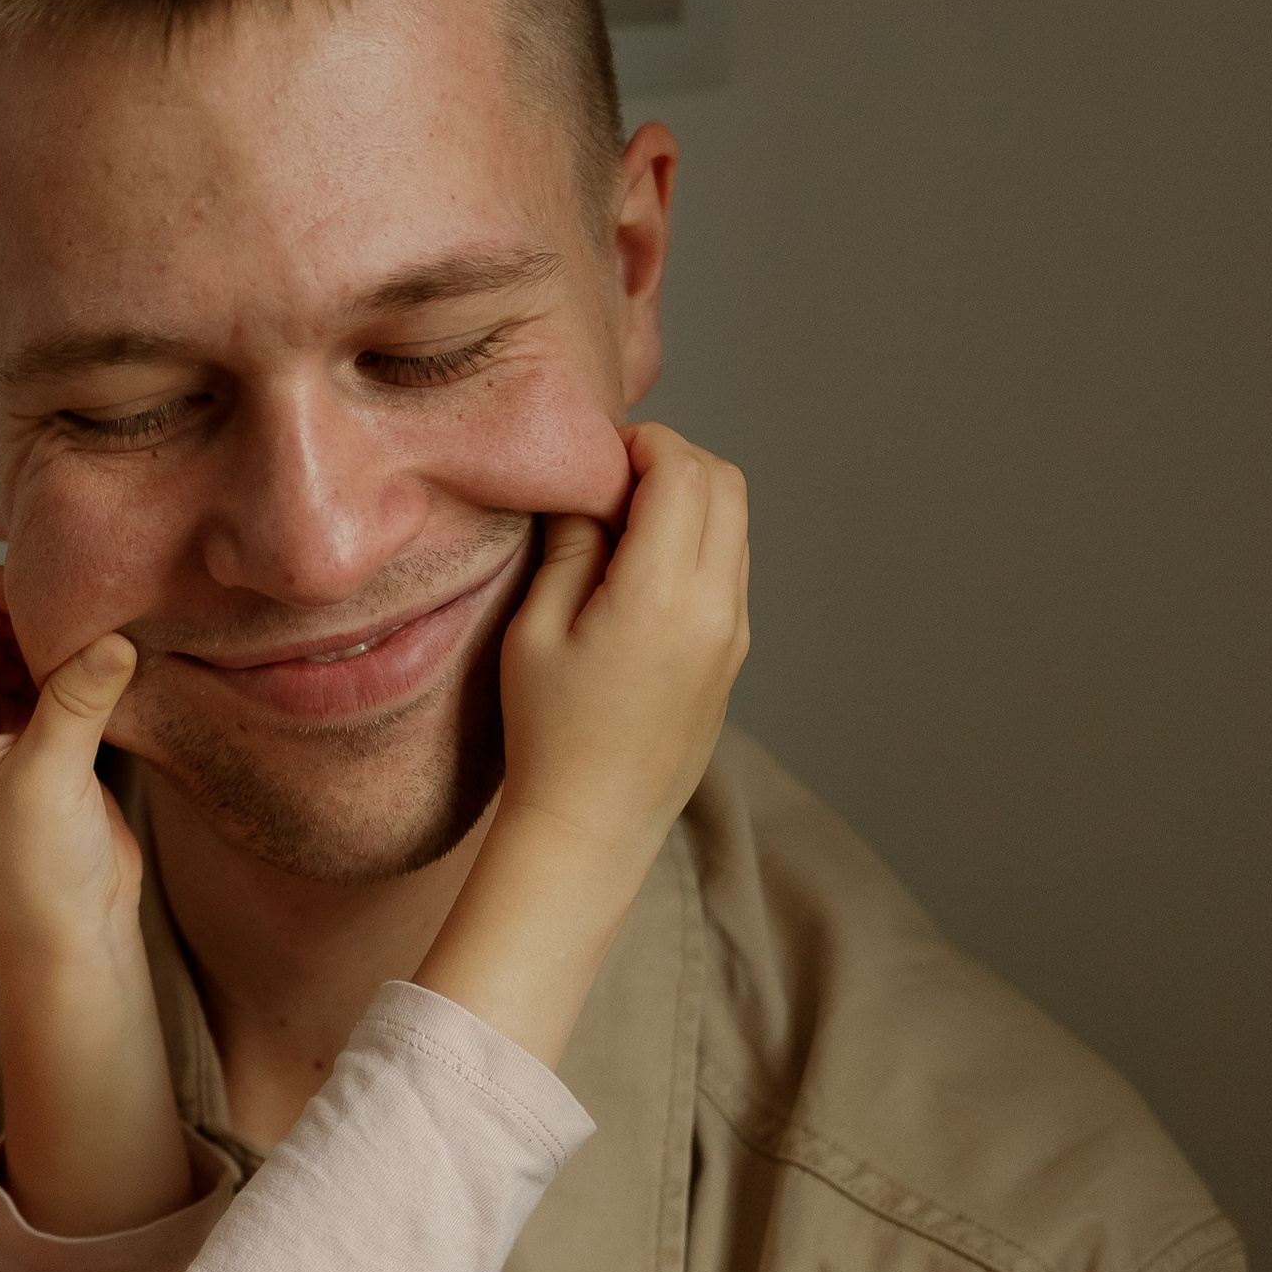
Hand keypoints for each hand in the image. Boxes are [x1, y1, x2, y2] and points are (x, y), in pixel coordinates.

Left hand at [0, 568, 144, 979]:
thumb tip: (115, 635)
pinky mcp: (39, 750)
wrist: (72, 941)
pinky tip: (112, 660)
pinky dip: (75, 670)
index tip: (52, 583)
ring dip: (55, 642)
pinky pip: (48, 687)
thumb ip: (77, 699)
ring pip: (16, 658)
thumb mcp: (51, 779)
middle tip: (88, 603)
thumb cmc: (39, 876)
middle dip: (28, 615)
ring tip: (106, 628)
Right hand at [416, 429, 747, 1071]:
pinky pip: (729, 568)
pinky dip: (697, 543)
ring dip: (688, 501)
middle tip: (611, 481)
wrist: (592, 826)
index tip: (594, 458)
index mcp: (662, 593)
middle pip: (725, 482)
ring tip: (622, 528)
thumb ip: (571, 546)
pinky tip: (640, 574)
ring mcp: (733, 631)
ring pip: (735, 522)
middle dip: (671, 461)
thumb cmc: (548, 735)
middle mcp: (715, 605)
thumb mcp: (536, 631)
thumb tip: (590, 489)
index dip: (639, 445)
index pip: (680, 470)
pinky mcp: (733, 655)